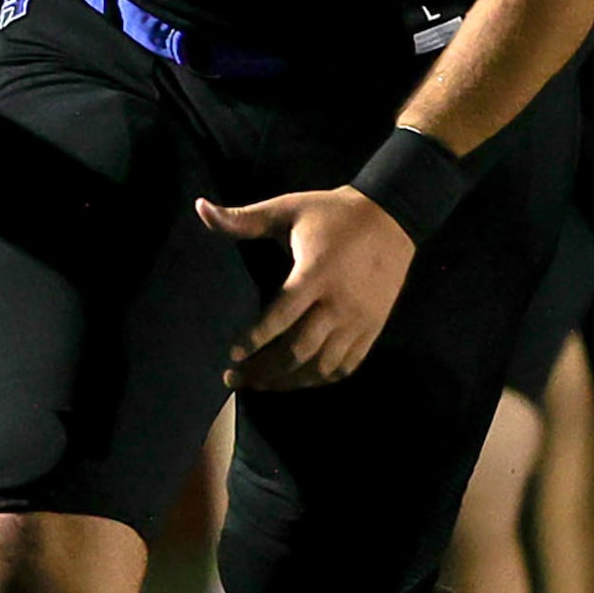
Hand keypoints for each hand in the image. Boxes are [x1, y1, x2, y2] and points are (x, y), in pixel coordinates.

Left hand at [196, 185, 414, 389]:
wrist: (393, 216)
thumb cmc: (333, 213)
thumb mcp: (289, 209)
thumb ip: (244, 218)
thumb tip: (200, 208)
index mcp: (315, 273)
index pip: (281, 316)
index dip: (255, 339)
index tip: (233, 355)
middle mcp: (338, 302)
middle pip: (299, 350)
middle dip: (264, 370)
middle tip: (236, 378)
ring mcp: (359, 319)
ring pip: (321, 366)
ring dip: (289, 381)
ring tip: (262, 384)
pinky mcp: (373, 327)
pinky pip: (346, 366)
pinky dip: (320, 380)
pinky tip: (299, 380)